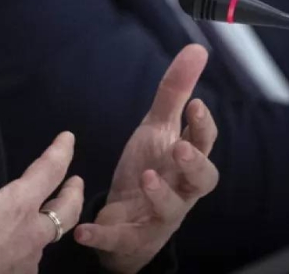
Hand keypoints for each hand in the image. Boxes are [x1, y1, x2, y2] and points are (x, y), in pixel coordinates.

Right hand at [0, 92, 83, 273]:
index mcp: (18, 206)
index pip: (49, 171)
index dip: (61, 151)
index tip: (69, 137)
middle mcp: (31, 235)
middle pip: (66, 212)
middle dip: (74, 193)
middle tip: (77, 182)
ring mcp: (25, 262)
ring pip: (50, 240)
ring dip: (54, 224)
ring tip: (49, 217)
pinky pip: (32, 262)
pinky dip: (33, 250)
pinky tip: (23, 250)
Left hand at [74, 44, 219, 273]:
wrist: (127, 223)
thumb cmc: (150, 171)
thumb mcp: (157, 130)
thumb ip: (175, 92)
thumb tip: (197, 49)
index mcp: (185, 163)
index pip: (205, 144)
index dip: (203, 127)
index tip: (196, 105)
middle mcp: (180, 190)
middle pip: (202, 181)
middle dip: (195, 164)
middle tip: (180, 148)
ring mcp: (157, 216)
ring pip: (170, 211)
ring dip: (161, 194)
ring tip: (146, 177)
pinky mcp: (130, 238)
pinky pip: (119, 239)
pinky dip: (101, 236)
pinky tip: (83, 229)